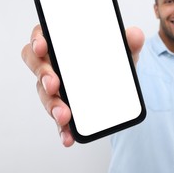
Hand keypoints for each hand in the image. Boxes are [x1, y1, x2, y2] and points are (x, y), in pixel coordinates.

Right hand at [21, 24, 144, 146]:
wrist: (120, 88)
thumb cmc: (112, 61)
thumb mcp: (124, 51)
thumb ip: (130, 41)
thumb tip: (136, 35)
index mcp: (64, 44)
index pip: (43, 36)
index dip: (38, 39)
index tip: (42, 47)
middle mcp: (55, 64)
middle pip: (37, 65)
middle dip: (43, 75)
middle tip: (54, 84)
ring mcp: (56, 88)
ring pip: (45, 94)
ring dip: (52, 105)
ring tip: (64, 115)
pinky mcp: (63, 108)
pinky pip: (58, 119)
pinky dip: (62, 129)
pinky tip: (68, 137)